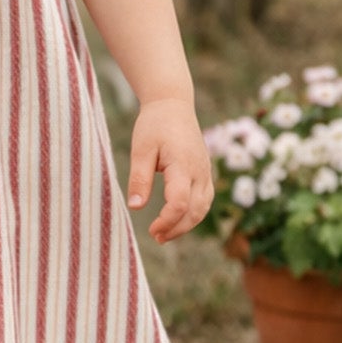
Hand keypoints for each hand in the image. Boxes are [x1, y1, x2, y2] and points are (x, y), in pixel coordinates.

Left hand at [126, 98, 213, 244]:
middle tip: (156, 237)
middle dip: (177, 228)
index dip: (167, 221)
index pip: (180, 203)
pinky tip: (177, 219)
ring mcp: (205, 172)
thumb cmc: (155, 125)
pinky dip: (193, 213)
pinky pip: (204, 199)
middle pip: (196, 210)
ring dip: (187, 224)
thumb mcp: (141, 149)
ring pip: (203, 207)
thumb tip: (135, 207)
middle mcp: (200, 171)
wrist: (173, 105)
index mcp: (183, 165)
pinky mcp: (205, 172)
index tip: (151, 230)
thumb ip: (139, 178)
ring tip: (165, 234)